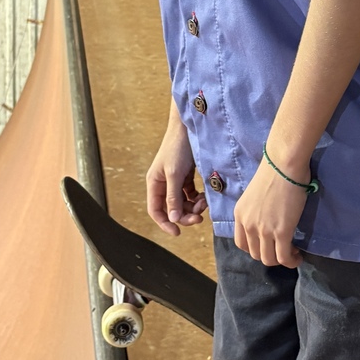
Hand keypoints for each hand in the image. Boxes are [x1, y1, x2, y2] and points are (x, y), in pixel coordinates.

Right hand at [146, 110, 205, 235]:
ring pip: (183, 203)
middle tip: (200, 218)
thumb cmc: (178, 147)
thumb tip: (173, 219)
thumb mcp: (175, 174)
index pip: (156, 210)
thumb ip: (173, 197)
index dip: (165, 224)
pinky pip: (191, 194)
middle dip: (185, 215)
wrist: (189, 127)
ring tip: (205, 202)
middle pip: (172, 209)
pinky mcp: (186, 176)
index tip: (178, 233)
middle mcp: (163, 183)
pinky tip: (205, 195)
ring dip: (193, 206)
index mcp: (154, 183)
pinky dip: (197, 198)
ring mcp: (175, 180)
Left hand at [233, 155, 309, 268]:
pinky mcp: (281, 232)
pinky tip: (297, 256)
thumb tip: (268, 219)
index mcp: (240, 215)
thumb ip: (256, 211)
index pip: (241, 244)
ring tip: (292, 253)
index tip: (268, 245)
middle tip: (283, 248)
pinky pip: (284, 257)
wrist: (283, 165)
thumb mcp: (254, 195)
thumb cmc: (273, 172)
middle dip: (269, 255)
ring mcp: (263, 230)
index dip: (255, 249)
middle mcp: (248, 225)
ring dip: (280, 261)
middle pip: (255, 254)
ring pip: (269, 260)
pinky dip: (291, 261)